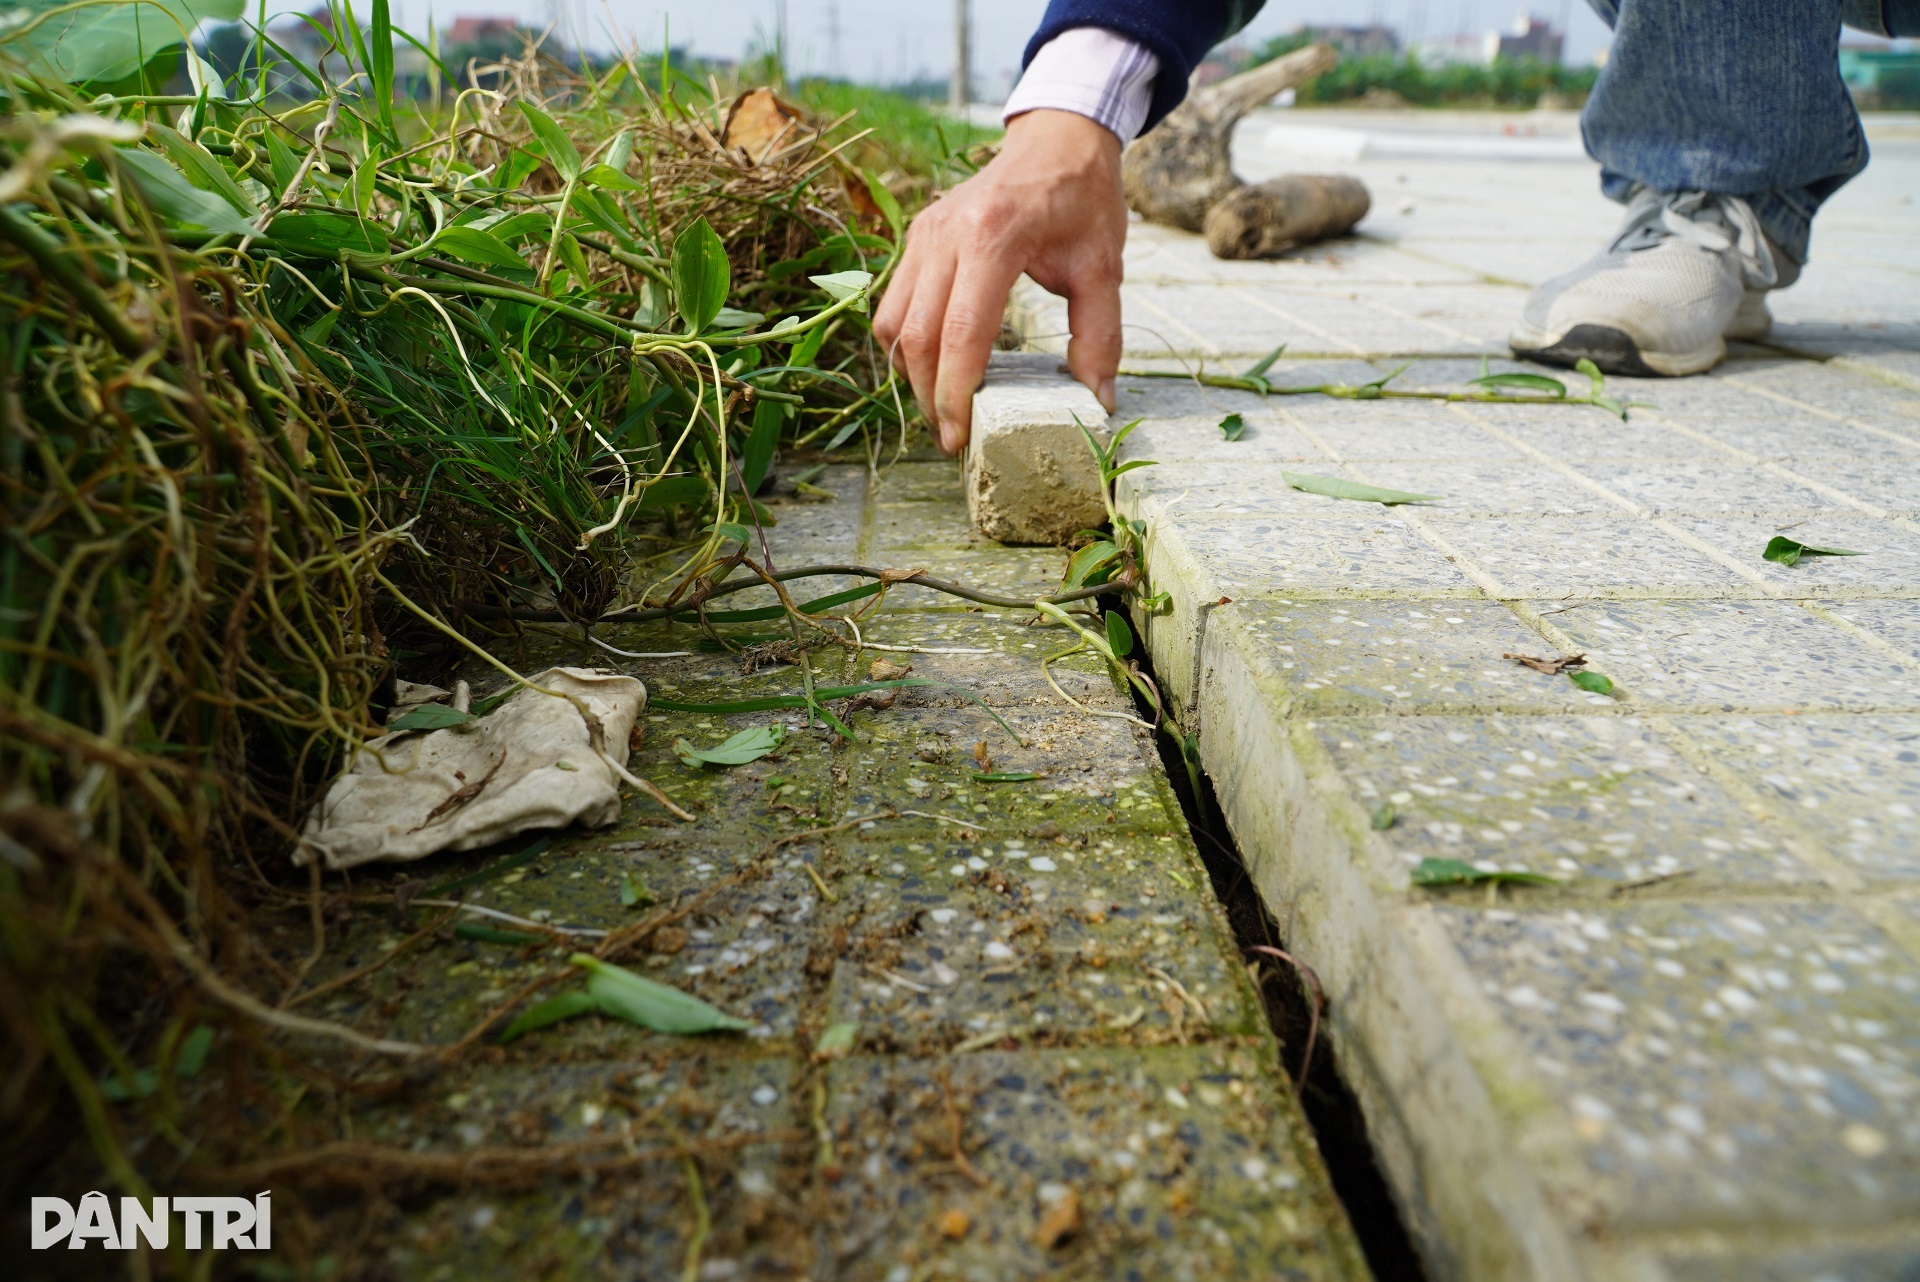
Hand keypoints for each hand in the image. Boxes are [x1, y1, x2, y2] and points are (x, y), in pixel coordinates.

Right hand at [873, 108, 1126, 454]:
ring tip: (941, 406)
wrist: (1057, 139)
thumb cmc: (1082, 199)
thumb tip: (1099, 398)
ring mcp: (924, 233)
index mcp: (994, 237)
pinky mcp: (916, 237)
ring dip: (911, 374)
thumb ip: (1100, 335)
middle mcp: (946, 234)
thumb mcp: (1103, 266)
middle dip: (928, 396)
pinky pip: (895, 302)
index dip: (955, 393)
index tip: (958, 436)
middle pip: (917, 335)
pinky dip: (906, 343)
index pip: (961, 333)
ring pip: (893, 322)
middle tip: (949, 437)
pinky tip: (933, 365)